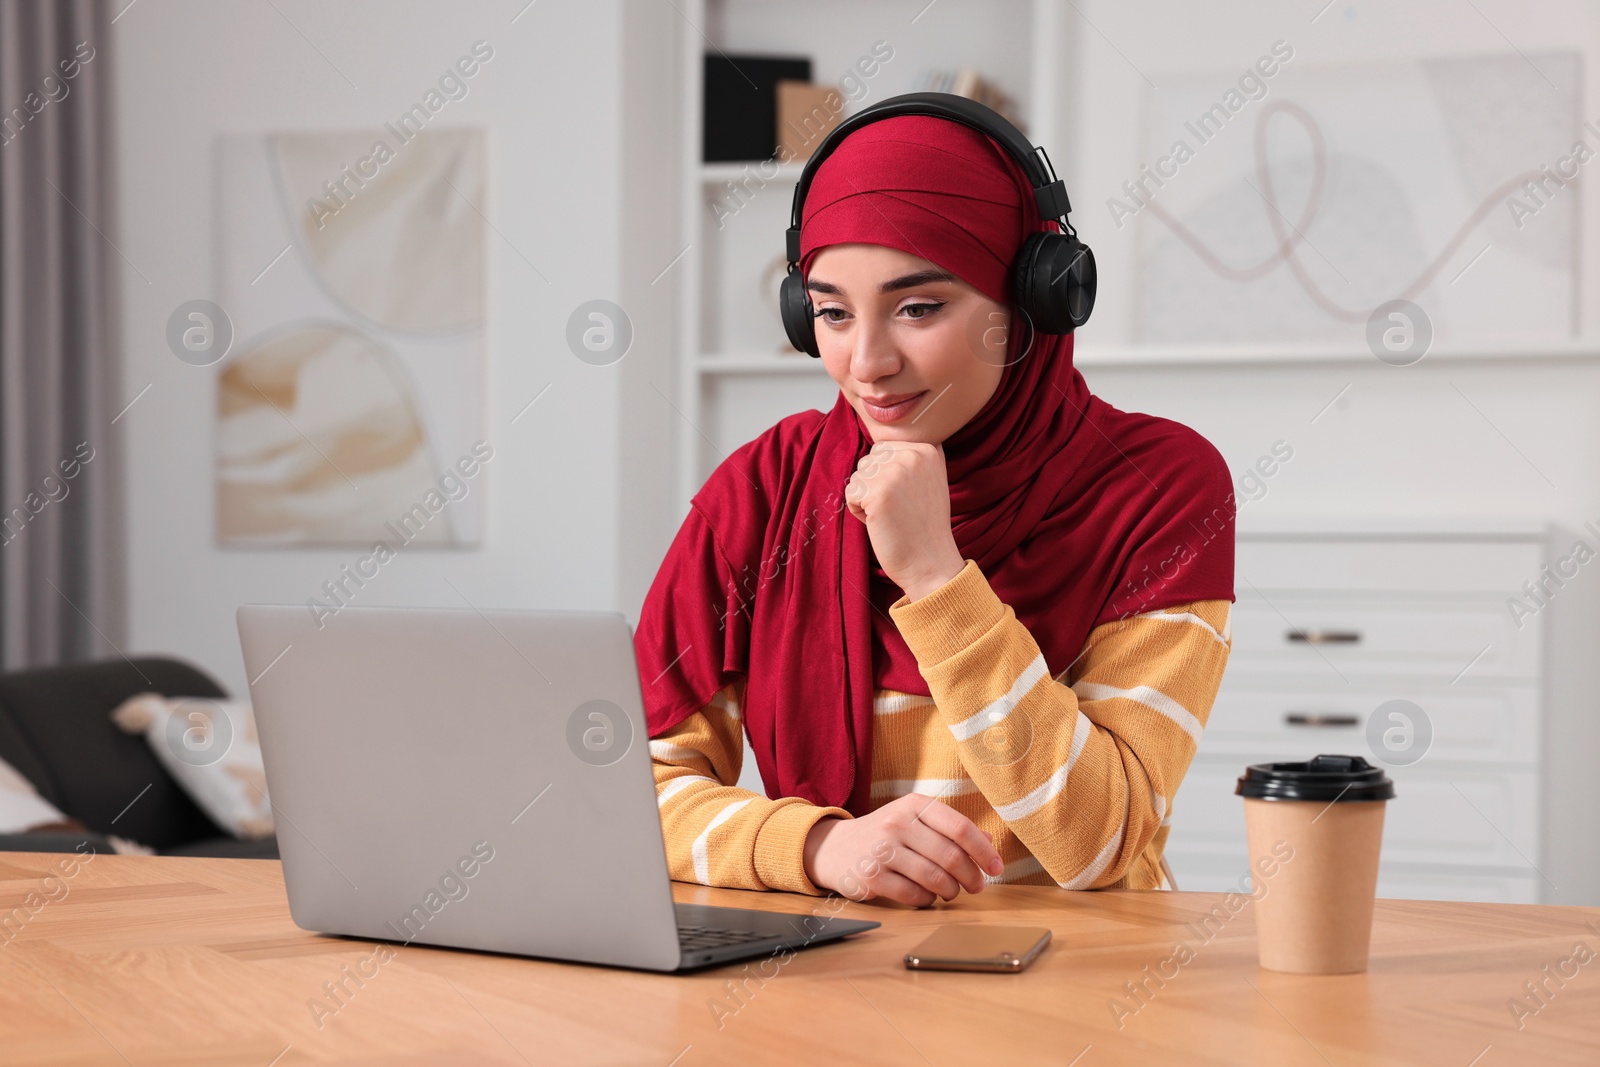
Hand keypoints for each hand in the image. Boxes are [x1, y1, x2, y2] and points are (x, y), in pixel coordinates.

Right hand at [802, 794, 1004, 906]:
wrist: (834, 848)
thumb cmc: (885, 835)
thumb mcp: (915, 821)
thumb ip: (950, 829)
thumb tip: (989, 842)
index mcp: (913, 805)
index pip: (960, 827)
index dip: (983, 851)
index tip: (997, 867)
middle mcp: (897, 823)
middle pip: (951, 856)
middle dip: (972, 877)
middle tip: (976, 886)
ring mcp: (883, 850)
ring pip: (935, 878)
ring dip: (951, 891)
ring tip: (951, 892)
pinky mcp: (872, 876)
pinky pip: (914, 894)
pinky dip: (928, 899)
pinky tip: (927, 896)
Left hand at [844, 442, 965, 599]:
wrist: (931, 562)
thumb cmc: (924, 525)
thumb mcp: (928, 479)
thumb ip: (909, 457)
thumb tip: (878, 445)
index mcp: (927, 448)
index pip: (884, 449)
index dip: (887, 476)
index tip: (908, 497)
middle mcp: (913, 454)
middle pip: (868, 461)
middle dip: (874, 486)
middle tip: (898, 509)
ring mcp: (895, 472)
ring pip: (858, 476)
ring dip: (866, 498)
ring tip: (890, 515)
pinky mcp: (878, 492)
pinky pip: (850, 493)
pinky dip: (858, 511)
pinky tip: (880, 522)